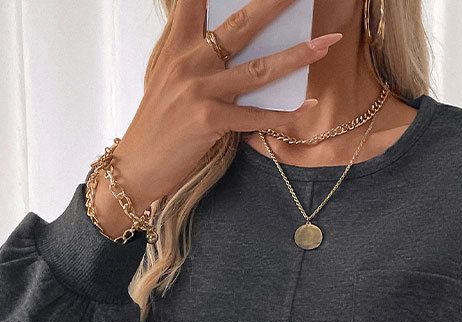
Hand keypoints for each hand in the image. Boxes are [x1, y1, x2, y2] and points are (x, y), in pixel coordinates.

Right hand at [110, 0, 342, 211]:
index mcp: (177, 47)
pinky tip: (305, 106)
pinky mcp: (209, 121)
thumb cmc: (158, 124)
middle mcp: (189, 62)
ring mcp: (199, 91)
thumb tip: (238, 51)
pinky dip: (283, 113)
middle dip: (274, 5)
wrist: (137, 166)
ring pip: (257, 69)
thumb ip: (196, 59)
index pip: (195, 1)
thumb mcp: (169, 80)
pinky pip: (255, 115)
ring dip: (296, 57)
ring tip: (323, 44)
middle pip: (240, 25)